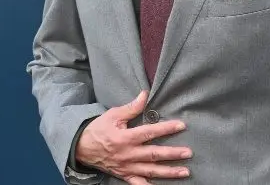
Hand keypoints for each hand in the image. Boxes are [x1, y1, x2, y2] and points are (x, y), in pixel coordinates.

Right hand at [76, 90, 191, 183]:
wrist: (81, 147)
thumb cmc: (98, 129)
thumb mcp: (113, 115)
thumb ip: (131, 107)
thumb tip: (145, 94)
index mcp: (125, 138)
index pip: (150, 132)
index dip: (166, 129)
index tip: (181, 126)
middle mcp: (128, 154)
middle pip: (154, 155)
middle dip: (172, 154)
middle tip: (188, 153)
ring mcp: (127, 167)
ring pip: (151, 171)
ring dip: (169, 172)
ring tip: (185, 172)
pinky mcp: (124, 175)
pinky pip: (138, 184)